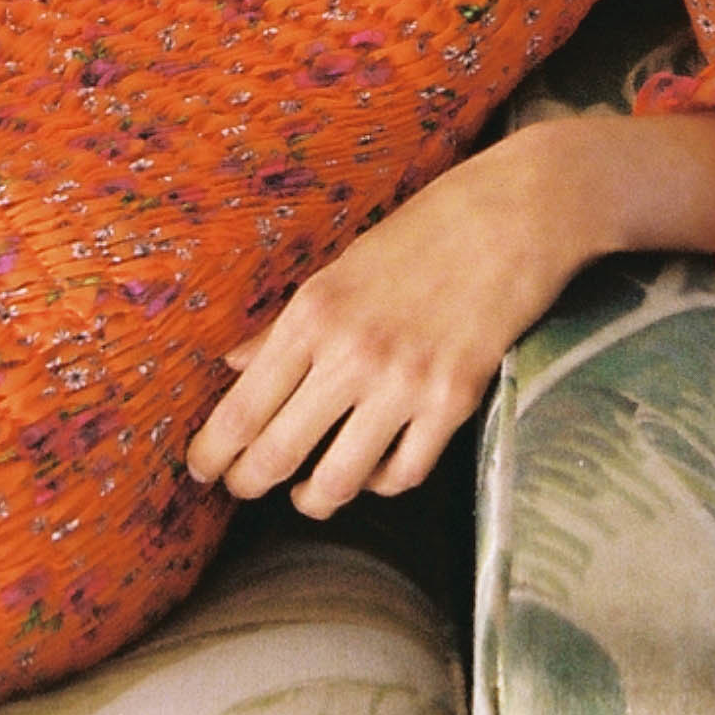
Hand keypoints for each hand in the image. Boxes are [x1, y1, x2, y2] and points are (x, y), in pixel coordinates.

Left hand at [188, 140, 591, 518]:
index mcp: (313, 313)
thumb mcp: (340, 266)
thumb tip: (231, 363)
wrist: (513, 215)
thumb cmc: (424, 232)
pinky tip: (372, 470)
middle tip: (240, 488)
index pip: (241, 408)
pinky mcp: (454, 401)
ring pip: (337, 481)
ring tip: (305, 495)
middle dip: (247, 483)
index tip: (201, 470)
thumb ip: (285, 323)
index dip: (212, 453)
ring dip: (311, 500)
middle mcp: (351, 353)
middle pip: (276, 453)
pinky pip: (403, 473)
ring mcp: (404, 382)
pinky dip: (379, 482)